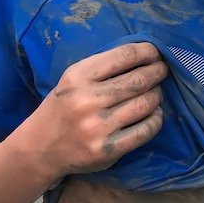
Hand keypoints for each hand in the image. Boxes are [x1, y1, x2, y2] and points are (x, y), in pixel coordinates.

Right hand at [30, 42, 167, 180]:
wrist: (40, 148)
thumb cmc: (63, 107)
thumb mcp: (73, 80)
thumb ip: (103, 67)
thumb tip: (146, 53)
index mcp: (78, 77)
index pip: (123, 56)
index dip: (147, 52)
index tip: (156, 52)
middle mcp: (87, 101)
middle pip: (138, 80)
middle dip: (157, 72)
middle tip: (163, 70)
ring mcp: (97, 127)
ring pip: (144, 104)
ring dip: (157, 95)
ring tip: (156, 92)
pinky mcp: (106, 151)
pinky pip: (144, 130)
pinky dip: (156, 119)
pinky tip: (155, 114)